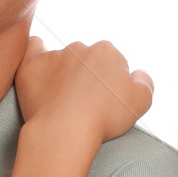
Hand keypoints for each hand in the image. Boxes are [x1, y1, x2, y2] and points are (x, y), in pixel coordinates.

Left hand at [14, 38, 153, 144]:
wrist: (65, 129)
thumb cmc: (104, 118)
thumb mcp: (141, 102)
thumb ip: (145, 82)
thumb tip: (138, 73)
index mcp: (107, 52)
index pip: (112, 63)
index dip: (110, 84)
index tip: (104, 102)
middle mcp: (80, 47)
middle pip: (87, 60)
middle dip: (87, 77)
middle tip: (84, 104)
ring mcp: (54, 55)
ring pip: (62, 58)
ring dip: (63, 72)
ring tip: (62, 99)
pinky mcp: (32, 65)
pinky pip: (33, 48)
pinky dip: (36, 54)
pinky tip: (38, 66)